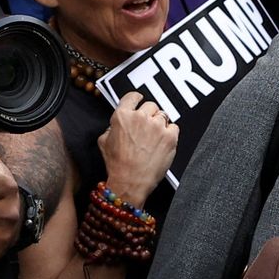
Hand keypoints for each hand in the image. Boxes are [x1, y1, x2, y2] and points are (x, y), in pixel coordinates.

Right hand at [99, 92, 177, 206]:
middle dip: (149, 115)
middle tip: (147, 128)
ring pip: (163, 115)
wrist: (130, 182)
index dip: (137, 100)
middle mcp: (140, 117)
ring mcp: (157, 126)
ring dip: (160, 124)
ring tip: (154, 138)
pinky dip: (170, 133)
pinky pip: (174, 127)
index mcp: (122, 116)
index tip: (140, 102)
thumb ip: (112, 126)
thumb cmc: (117, 165)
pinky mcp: (170, 136)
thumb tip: (118, 123)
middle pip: (151, 105)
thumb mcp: (104, 141)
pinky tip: (162, 143)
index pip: (133, 96)